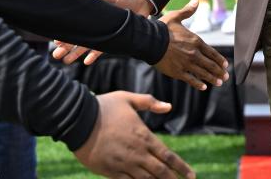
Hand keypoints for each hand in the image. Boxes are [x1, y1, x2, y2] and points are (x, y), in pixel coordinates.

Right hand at [53, 0, 154, 64]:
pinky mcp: (114, 39)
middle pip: (78, 37)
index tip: (56, 41)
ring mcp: (104, 33)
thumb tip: (81, 3)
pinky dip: (94, 55)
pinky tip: (86, 61)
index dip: (67, 33)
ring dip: (76, 53)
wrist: (143, 1)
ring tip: (66, 61)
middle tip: (56, 55)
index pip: (76, 25)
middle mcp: (95, 25)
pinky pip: (102, 50)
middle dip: (66, 46)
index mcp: (91, 13)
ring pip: (87, 45)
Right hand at [74, 91, 194, 178]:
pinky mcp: (110, 171)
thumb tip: (168, 106)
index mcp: (144, 136)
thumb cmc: (104, 107)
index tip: (192, 175)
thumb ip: (149, 102)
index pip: (168, 156)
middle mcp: (137, 153)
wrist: (78, 121)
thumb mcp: (128, 99)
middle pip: (160, 172)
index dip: (181, 168)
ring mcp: (123, 164)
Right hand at [156, 0, 229, 89]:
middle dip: (219, 71)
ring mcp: (186, 64)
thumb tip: (196, 0)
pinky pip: (190, 79)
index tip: (225, 65)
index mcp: (196, 41)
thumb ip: (188, 11)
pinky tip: (203, 87)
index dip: (219, 60)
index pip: (212, 53)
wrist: (150, 41)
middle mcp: (194, 54)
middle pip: (210, 64)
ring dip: (212, 78)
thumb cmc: (162, 28)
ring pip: (203, 73)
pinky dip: (198, 84)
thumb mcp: (176, 17)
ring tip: (219, 83)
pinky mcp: (177, 72)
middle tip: (225, 77)